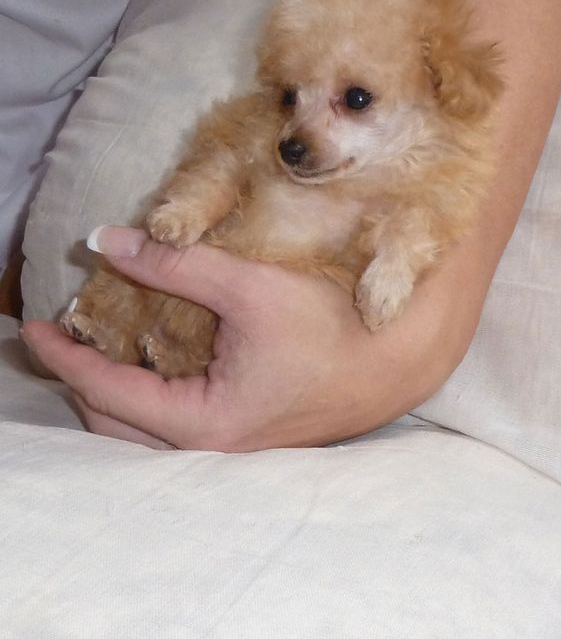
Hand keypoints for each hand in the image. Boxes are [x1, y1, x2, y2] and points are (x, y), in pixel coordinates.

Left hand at [21, 226, 470, 450]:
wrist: (397, 361)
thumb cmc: (331, 326)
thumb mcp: (249, 288)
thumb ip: (176, 264)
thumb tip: (109, 239)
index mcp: (204, 421)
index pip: (107, 391)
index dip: (64, 355)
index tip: (30, 326)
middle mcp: (210, 446)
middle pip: (116, 423)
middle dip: (81, 379)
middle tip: (61, 337)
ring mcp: (229, 445)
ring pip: (144, 430)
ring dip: (112, 390)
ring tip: (97, 347)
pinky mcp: (244, 432)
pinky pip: (175, 423)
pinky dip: (148, 393)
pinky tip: (151, 360)